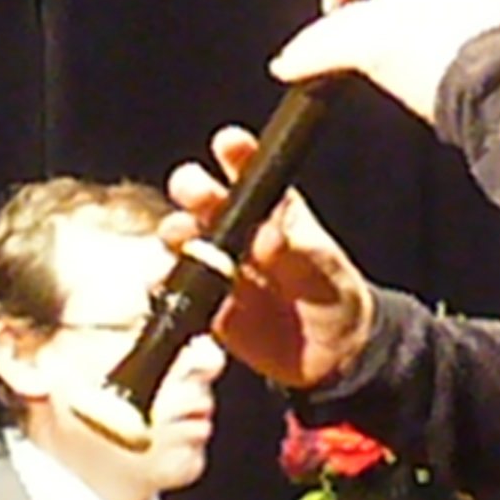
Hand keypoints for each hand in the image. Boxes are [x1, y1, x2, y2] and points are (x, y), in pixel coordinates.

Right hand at [164, 126, 375, 389]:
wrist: (330, 356)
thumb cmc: (333, 296)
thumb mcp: (324, 270)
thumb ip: (294, 252)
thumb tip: (265, 237)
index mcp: (271, 207)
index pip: (250, 170)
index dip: (236, 152)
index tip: (229, 143)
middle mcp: (237, 228)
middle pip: (204, 197)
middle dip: (195, 188)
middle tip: (198, 193)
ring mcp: (217, 263)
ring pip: (182, 237)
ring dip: (177, 233)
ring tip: (183, 238)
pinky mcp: (204, 300)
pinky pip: (175, 287)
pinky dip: (165, 283)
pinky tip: (168, 281)